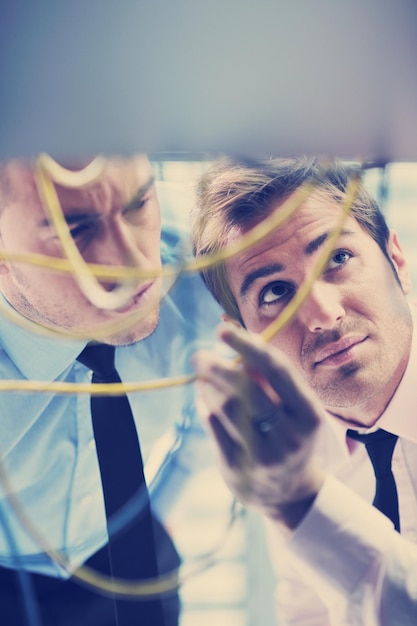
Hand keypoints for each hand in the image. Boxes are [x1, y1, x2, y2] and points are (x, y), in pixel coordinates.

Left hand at [193, 324, 324, 528]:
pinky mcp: (238, 468)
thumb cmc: (289, 434)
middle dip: (216, 366)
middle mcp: (290, 435)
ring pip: (225, 407)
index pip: (277, 370)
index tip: (223, 330)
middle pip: (245, 389)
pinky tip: (205, 399)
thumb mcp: (293, 407)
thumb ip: (268, 374)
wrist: (290, 494)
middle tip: (199, 356)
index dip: (248, 346)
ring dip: (208, 386)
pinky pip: (213, 425)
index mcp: (308, 413)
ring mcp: (263, 455)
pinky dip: (205, 405)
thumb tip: (233, 333)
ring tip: (205, 379)